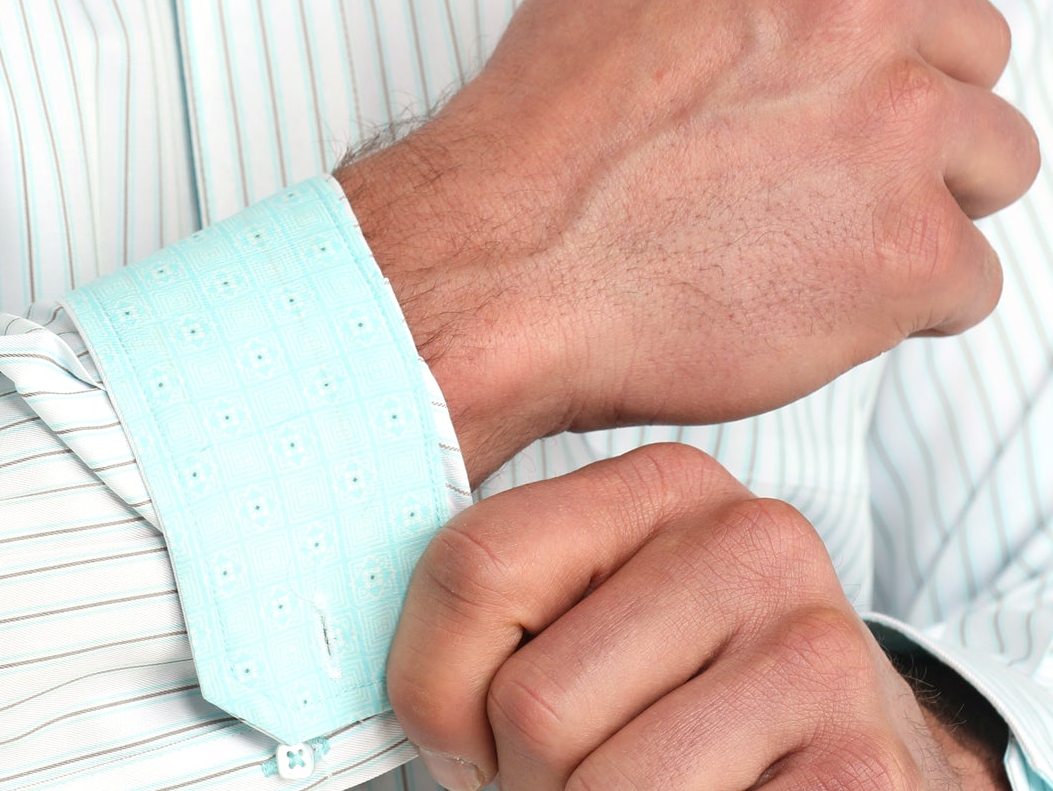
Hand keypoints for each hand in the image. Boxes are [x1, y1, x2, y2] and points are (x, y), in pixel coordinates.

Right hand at [339, 0, 1037, 483]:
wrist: (504, 266)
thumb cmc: (541, 138)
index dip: (901, 10)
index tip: (876, 53)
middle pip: (975, 45)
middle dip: (918, 107)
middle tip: (830, 158)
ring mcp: (894, 117)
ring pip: (998, 158)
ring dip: (928, 199)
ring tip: (824, 231)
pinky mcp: (913, 244)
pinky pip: (974, 278)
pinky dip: (908, 301)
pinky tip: (815, 292)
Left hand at [387, 444, 1003, 789]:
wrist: (855, 775)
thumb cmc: (688, 714)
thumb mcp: (594, 628)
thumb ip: (500, 616)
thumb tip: (383, 668)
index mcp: (667, 486)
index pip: (474, 567)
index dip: (437, 692)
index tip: (473, 733)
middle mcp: (753, 540)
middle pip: (532, 703)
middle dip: (524, 782)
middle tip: (574, 781)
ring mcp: (819, 650)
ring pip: (593, 788)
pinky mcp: (863, 766)